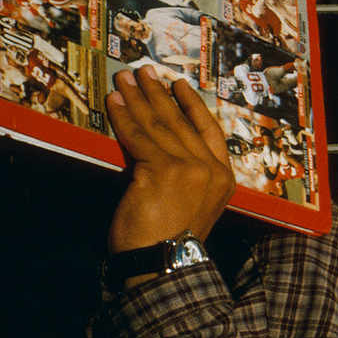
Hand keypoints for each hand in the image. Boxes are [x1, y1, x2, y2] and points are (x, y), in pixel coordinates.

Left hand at [105, 66, 235, 252]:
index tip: (178, 85)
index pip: (208, 130)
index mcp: (223, 178)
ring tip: (126, 78)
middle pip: (181, 122)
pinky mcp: (161, 170)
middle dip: (159, 93)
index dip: (191, 104)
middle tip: (145, 71)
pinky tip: (114, 101)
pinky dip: (123, 117)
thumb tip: (153, 150)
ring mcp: (188, 168)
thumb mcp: (190, 204)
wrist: (164, 265)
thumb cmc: (171, 244)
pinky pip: (138, 137)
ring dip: (139, 98)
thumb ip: (182, 176)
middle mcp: (210, 169)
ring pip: (159, 125)